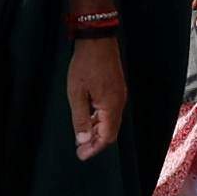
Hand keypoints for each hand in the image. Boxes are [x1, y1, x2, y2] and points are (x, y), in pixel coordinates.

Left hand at [66, 35, 126, 160]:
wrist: (97, 40)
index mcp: (111, 106)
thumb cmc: (85, 65)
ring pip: (111, 122)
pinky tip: (89, 118)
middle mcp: (119, 103)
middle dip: (96, 142)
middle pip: (111, 131)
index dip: (94, 148)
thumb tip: (83, 139)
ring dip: (98, 131)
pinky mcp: (117, 89)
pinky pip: (111, 111)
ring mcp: (120, 95)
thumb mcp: (77, 93)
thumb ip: (81, 118)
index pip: (107, 136)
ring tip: (82, 136)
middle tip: (80, 149)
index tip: (81, 155)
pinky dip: (100, 119)